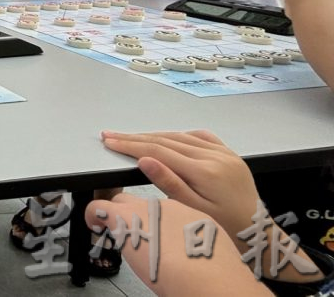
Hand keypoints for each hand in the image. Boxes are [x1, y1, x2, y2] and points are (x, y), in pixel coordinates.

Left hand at [86, 194, 268, 296]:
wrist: (206, 276)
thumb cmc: (214, 274)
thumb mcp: (211, 254)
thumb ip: (193, 247)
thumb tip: (186, 256)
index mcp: (190, 214)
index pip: (164, 211)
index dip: (154, 224)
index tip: (151, 235)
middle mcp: (166, 207)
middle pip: (140, 201)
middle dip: (133, 217)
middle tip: (130, 235)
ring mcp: (145, 210)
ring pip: (121, 203)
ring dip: (117, 219)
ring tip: (114, 234)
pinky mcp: (124, 217)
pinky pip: (98, 208)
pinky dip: (93, 216)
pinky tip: (94, 226)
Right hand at [100, 130, 258, 246]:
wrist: (257, 231)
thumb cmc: (224, 226)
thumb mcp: (193, 210)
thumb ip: (169, 183)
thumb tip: (145, 160)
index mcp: (205, 172)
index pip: (159, 151)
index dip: (131, 145)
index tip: (110, 142)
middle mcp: (215, 156)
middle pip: (167, 140)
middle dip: (135, 137)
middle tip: (111, 135)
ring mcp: (223, 153)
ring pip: (181, 136)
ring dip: (154, 135)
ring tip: (131, 137)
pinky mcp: (229, 154)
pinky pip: (201, 136)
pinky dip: (180, 135)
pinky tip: (168, 136)